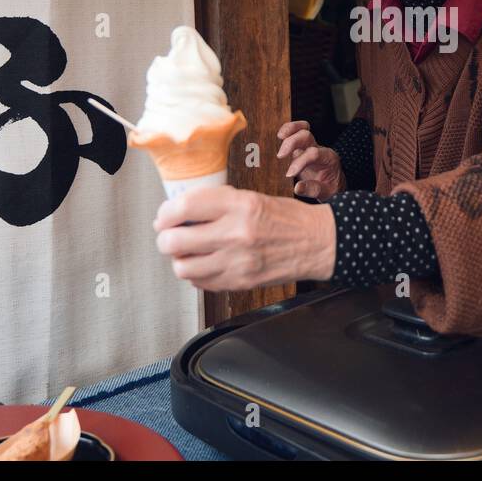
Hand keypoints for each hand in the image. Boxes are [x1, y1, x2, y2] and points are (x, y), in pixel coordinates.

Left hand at [153, 185, 335, 289]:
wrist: (317, 243)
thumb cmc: (286, 218)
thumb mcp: (251, 197)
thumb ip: (215, 204)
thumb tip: (179, 212)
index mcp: (239, 205)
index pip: (184, 207)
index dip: (165, 213)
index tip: (164, 216)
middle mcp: (236, 234)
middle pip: (174, 241)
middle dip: (165, 239)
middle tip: (169, 235)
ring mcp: (237, 262)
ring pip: (182, 267)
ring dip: (179, 259)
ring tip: (188, 252)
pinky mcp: (240, 282)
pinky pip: (200, 283)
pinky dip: (196, 274)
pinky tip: (205, 263)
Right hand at [275, 120, 344, 201]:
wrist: (334, 181)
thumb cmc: (330, 186)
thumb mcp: (326, 192)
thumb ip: (313, 190)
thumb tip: (297, 187)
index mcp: (328, 158)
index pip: (313, 154)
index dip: (300, 162)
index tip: (289, 174)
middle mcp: (318, 148)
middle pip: (306, 136)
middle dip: (292, 143)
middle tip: (280, 156)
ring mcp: (309, 145)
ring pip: (301, 129)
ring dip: (289, 130)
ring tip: (279, 137)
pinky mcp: (301, 146)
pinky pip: (296, 131)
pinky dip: (287, 130)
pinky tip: (278, 136)